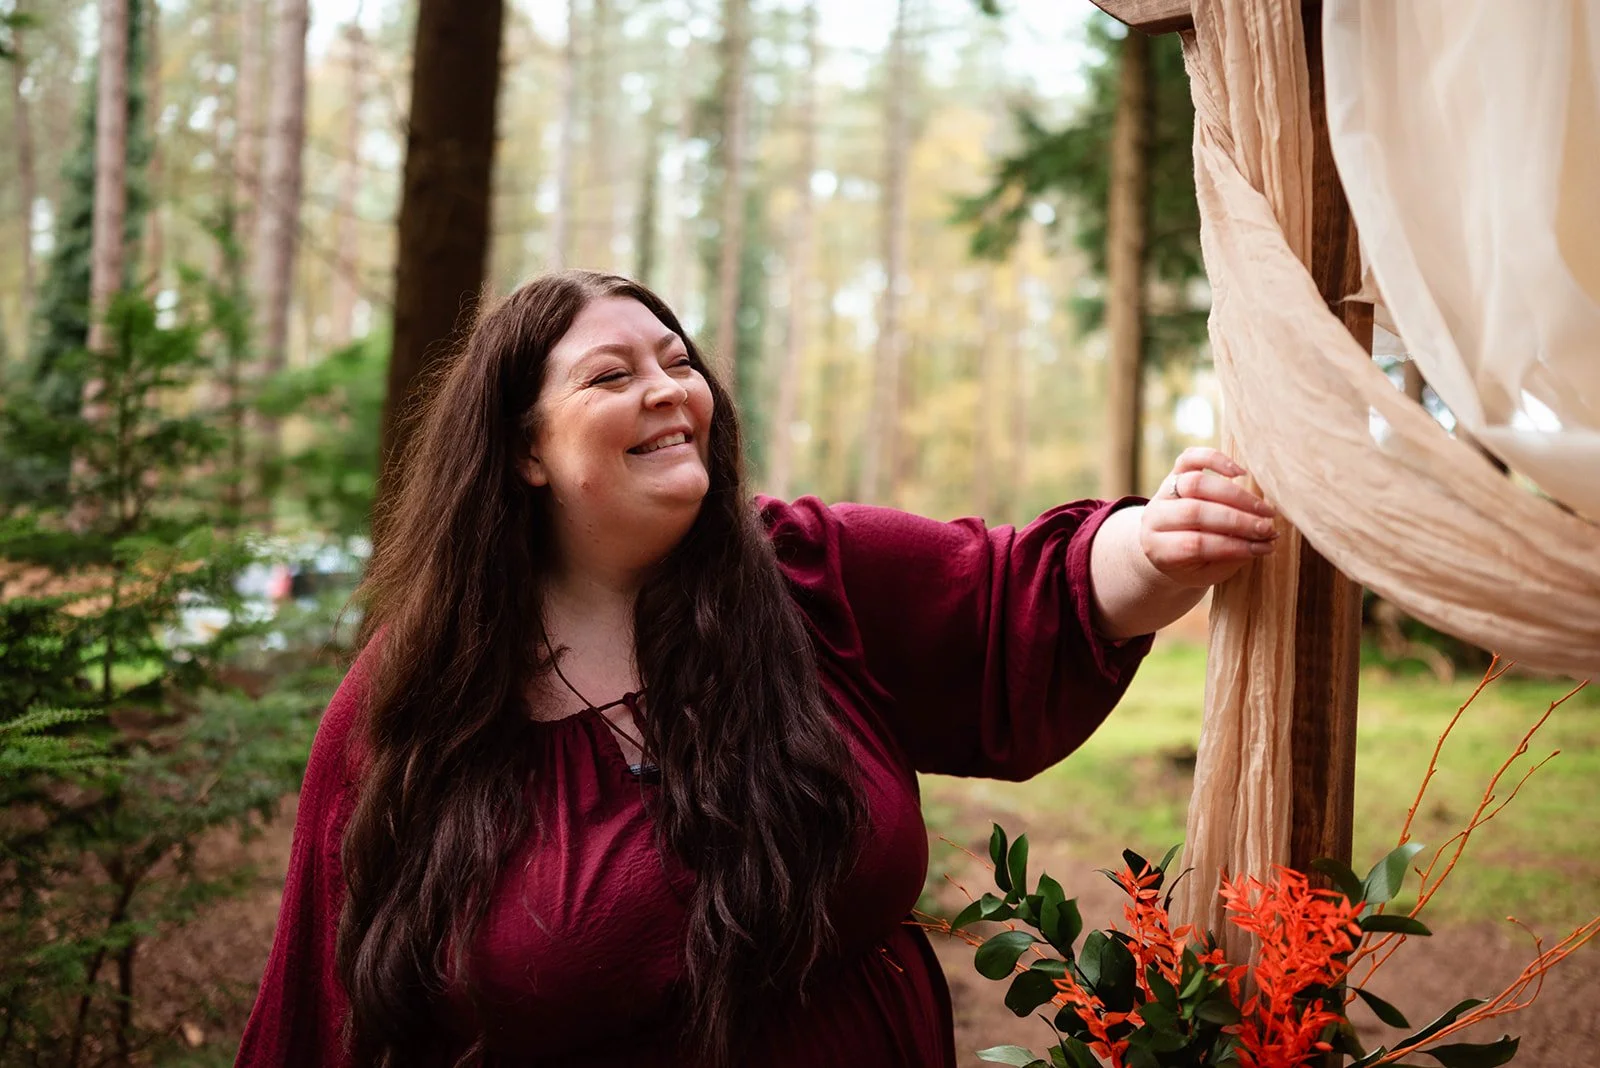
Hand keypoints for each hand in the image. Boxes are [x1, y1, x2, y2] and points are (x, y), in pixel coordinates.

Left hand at [1141, 448, 1279, 588]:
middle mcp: (1155, 517)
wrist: (1164, 547)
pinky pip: (1190, 458)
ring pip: (1195, 483)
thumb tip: (1264, 541)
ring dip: (1236, 496)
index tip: (1263, 547)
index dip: (1233, 546)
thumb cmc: (1190, 565)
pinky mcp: (1173, 473)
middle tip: (1267, 528)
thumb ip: (1229, 558)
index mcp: (1158, 548)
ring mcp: (1162, 492)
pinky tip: (1241, 473)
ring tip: (1263, 510)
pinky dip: (1215, 460)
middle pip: (1195, 512)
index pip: (1194, 545)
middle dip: (1238, 521)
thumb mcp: (1205, 573)